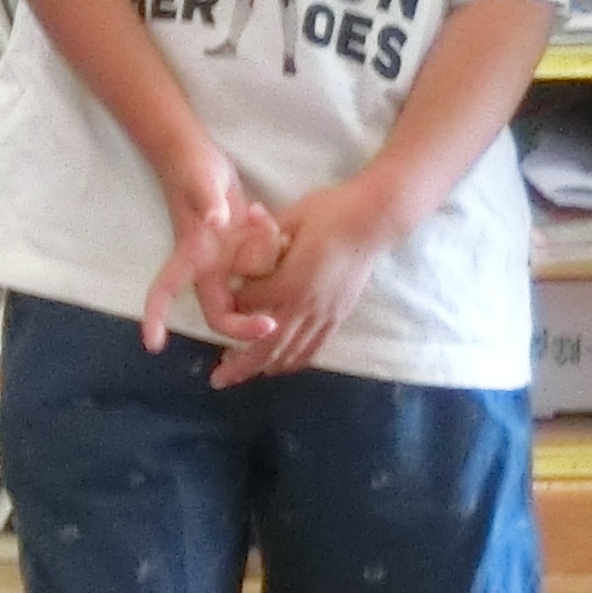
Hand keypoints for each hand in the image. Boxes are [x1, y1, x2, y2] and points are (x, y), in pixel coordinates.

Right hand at [138, 132, 285, 354]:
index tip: (153, 344)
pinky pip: (267, 268)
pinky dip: (276, 251)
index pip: (165, 291)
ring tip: (267, 227)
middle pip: (223, 314)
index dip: (157, 317)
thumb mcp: (202, 181)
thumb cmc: (192, 169)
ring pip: (253, 289)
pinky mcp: (246, 251)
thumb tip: (215, 221)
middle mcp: (209, 266)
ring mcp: (229, 261)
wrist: (201, 157)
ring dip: (268, 270)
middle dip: (245, 326)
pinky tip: (277, 226)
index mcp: (191, 256)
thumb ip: (208, 201)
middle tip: (271, 324)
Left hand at [207, 171, 406, 387]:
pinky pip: (314, 348)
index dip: (230, 307)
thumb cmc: (330, 212)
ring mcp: (324, 314)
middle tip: (217, 380)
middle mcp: (305, 305)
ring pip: (290, 353)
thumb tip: (235, 239)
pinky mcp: (339, 316)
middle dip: (240, 365)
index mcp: (289, 281)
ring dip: (264, 367)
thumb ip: (262, 235)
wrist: (373, 220)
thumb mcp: (289, 218)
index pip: (248, 305)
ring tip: (242, 374)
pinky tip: (280, 365)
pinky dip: (294, 361)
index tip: (219, 304)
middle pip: (266, 345)